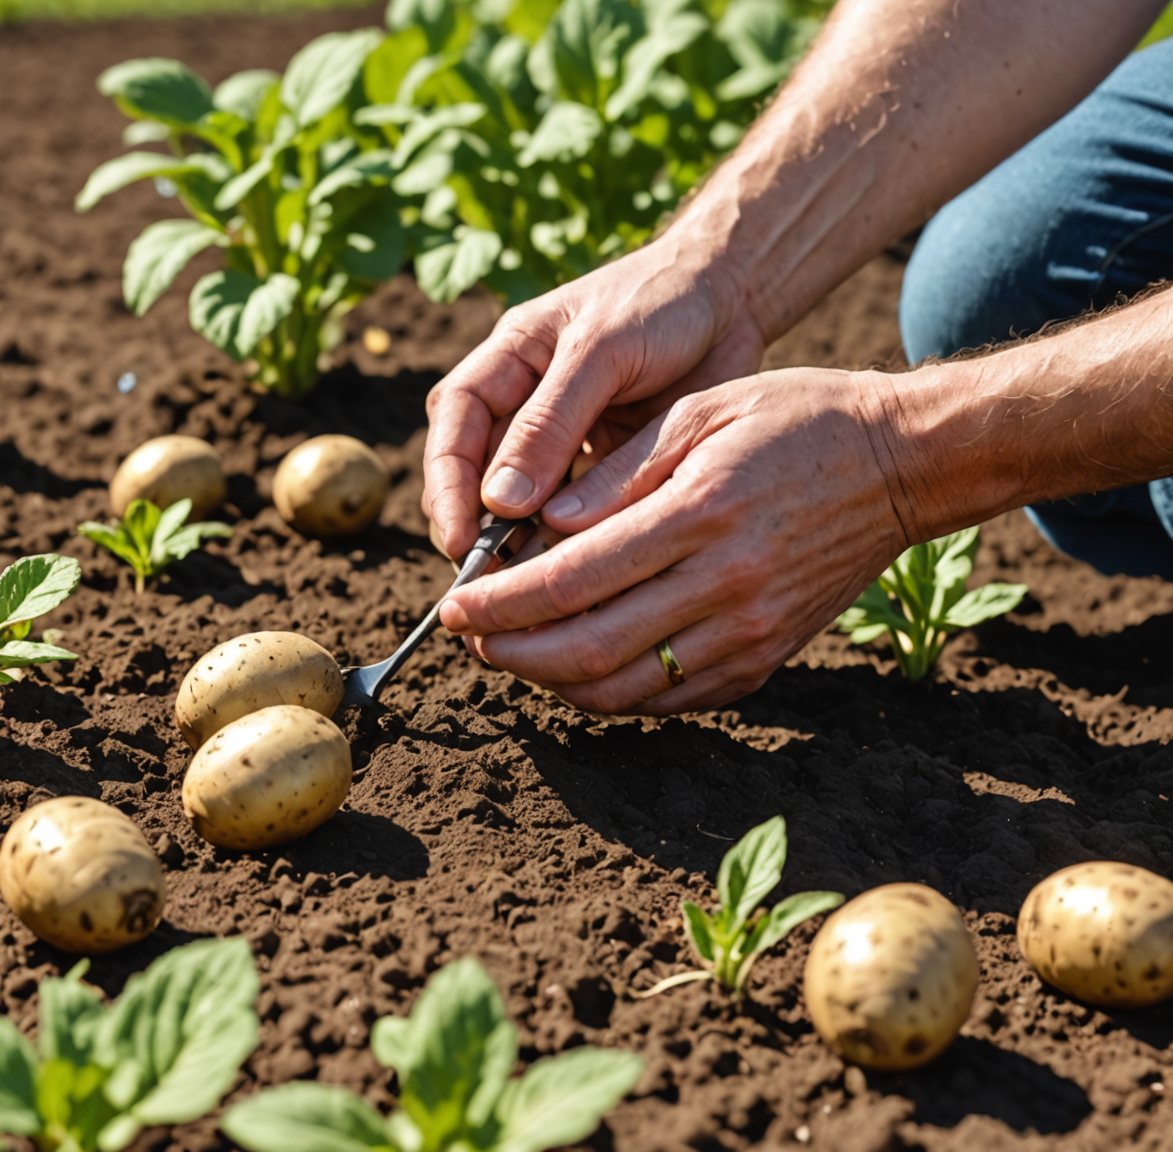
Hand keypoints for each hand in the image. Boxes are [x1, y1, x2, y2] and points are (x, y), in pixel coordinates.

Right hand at [421, 231, 765, 558]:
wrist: (732, 298)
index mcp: (505, 361)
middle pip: (473, 472)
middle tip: (491, 581)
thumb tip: (499, 502)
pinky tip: (574, 574)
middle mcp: (520, 403)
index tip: (460, 539)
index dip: (447, 484)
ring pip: (518, 501)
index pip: (453, 423)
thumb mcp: (602, 350)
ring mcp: (558, 439)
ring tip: (528, 589)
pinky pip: (570, 513)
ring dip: (518, 544)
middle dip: (474, 527)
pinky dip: (567, 544)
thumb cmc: (660, 303)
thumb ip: (550, 421)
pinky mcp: (598, 466)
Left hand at [436, 368, 917, 714]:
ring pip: (625, 688)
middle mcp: (725, 585)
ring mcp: (749, 631)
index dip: (500, 602)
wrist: (903, 464)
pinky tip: (576, 666)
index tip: (454, 603)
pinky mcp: (765, 658)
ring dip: (552, 682)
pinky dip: (612, 694)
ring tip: (510, 654)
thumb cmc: (793, 420)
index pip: (572, 579)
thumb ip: (616, 471)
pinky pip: (672, 699)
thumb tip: (538, 520)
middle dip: (510, 652)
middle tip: (467, 638)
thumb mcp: (699, 414)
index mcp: (698, 514)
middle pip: (587, 648)